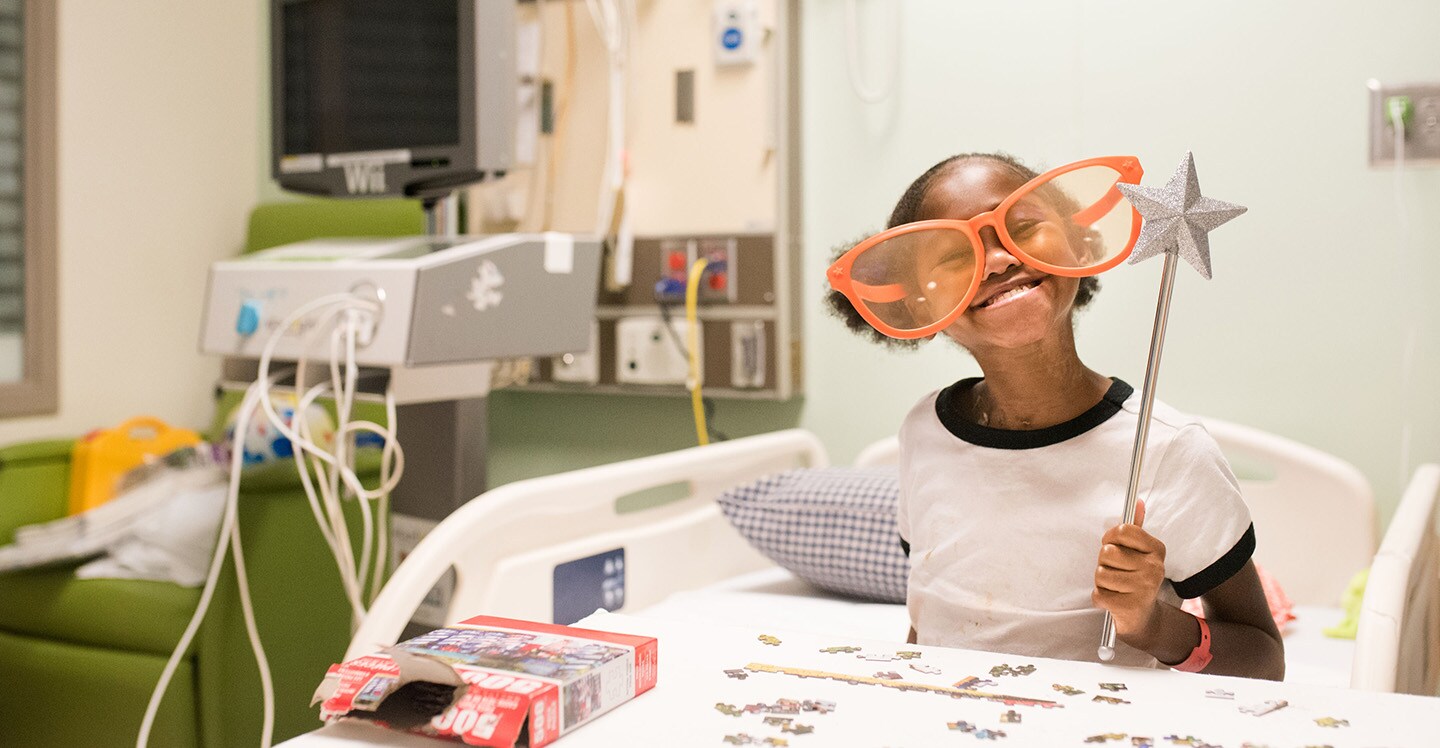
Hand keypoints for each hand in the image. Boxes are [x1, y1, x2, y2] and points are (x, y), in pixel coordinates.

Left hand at [1092, 499, 1167, 649]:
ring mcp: (1144, 588)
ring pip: (1100, 574)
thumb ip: (1136, 528)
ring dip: (1101, 582)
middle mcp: (1154, 568)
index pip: (1123, 530)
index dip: (1110, 537)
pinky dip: (1100, 598)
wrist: (1143, 618)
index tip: (1113, 545)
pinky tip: (1113, 600)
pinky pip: (1098, 594)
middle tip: (1116, 572)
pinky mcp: (1130, 606)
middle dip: (1104, 563)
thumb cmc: (1136, 579)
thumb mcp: (1140, 552)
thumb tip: (1138, 501)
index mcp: (1157, 550)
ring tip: (1115, 587)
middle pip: (1107, 552)